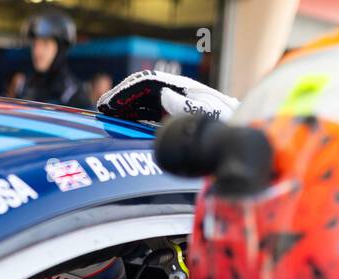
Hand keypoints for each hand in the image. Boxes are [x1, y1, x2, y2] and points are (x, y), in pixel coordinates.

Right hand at [97, 70, 238, 123]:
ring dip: (125, 108)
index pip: (145, 83)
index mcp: (181, 87)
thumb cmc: (222, 124)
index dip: (124, 92)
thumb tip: (162, 93)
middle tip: (102, 112)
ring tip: (109, 117)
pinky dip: (135, 116)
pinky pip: (150, 113)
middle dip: (121, 99)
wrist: (236, 135)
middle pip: (141, 90)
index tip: (108, 104)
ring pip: (144, 101)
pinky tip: (126, 124)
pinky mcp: (175, 117)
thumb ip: (185, 105)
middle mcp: (175, 92)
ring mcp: (174, 104)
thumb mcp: (206, 114)